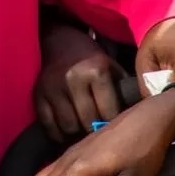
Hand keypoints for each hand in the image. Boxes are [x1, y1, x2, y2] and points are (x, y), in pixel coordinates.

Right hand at [34, 21, 127, 139]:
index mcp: (97, 71)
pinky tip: (67, 130)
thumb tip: (136, 118)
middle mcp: (74, 78)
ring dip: (77, 133)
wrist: (61, 42)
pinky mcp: (38, 94)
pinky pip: (49, 126)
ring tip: (83, 131)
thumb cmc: (92, 60)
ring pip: (68, 126)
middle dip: (95, 130)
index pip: (109, 112)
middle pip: (88, 122)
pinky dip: (58, 133)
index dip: (113, 124)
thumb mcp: (112, 67)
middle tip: (99, 133)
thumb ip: (123, 90)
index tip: (116, 129)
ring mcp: (53, 87)